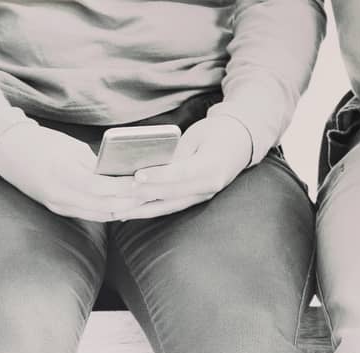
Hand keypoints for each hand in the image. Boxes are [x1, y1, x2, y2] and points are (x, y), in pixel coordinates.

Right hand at [0, 122, 146, 222]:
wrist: (6, 151)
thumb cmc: (39, 142)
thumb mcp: (70, 148)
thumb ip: (93, 164)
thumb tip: (119, 174)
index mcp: (62, 176)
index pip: (101, 188)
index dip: (124, 187)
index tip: (145, 181)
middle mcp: (59, 197)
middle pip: (103, 206)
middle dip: (129, 202)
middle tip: (152, 193)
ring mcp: (57, 205)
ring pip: (98, 214)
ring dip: (122, 209)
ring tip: (142, 201)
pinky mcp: (57, 208)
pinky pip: (88, 214)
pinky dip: (107, 210)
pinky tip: (122, 205)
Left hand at [124, 116, 253, 219]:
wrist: (242, 142)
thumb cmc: (217, 132)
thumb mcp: (196, 136)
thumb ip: (175, 153)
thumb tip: (146, 163)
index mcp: (213, 164)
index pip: (181, 173)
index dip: (159, 176)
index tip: (137, 175)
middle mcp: (210, 185)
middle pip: (172, 194)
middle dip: (144, 195)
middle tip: (119, 195)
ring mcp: (204, 195)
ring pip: (169, 206)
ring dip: (142, 210)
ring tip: (117, 211)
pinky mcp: (196, 200)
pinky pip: (170, 207)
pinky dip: (150, 210)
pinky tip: (129, 212)